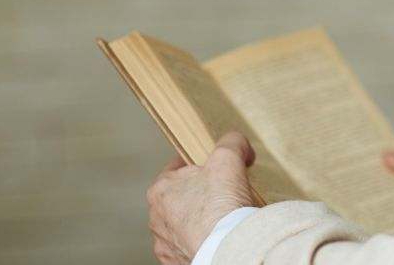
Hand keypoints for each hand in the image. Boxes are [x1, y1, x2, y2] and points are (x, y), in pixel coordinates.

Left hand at [146, 132, 259, 264]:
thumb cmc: (220, 204)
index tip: (211, 166)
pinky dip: (201, 240)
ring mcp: (166, 243)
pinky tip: (218, 236)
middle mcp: (157, 219)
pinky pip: (188, 246)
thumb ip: (231, 142)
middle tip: (222, 191)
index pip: (175, 169)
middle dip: (198, 193)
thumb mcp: (228, 157)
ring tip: (222, 217)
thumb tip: (236, 141)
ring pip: (182, 225)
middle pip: (179, 197)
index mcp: (160, 190)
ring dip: (198, 220)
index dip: (196, 164)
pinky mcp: (177, 262)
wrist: (227, 247)